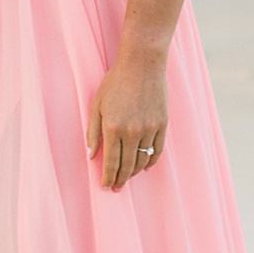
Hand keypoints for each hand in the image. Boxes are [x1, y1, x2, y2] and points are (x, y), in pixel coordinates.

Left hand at [86, 53, 168, 190]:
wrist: (142, 64)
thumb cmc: (116, 82)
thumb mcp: (97, 104)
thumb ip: (93, 132)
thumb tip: (90, 155)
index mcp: (113, 127)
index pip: (110, 162)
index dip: (108, 177)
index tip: (105, 187)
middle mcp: (131, 132)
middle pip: (127, 166)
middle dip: (120, 180)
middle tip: (117, 188)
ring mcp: (149, 129)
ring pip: (143, 161)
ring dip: (135, 173)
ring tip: (128, 178)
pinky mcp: (162, 124)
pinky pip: (157, 151)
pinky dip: (151, 162)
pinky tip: (144, 166)